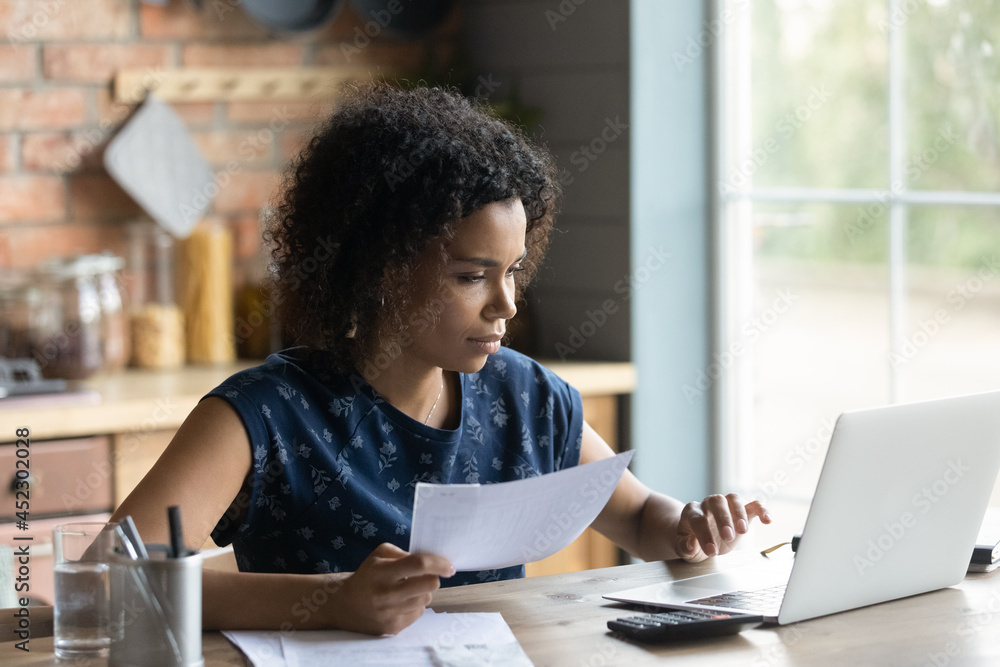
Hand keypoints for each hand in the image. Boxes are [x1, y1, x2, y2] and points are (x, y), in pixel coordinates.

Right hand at [329, 542, 455, 634]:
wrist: (345, 606)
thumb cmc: (367, 576)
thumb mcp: (378, 555)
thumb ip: (403, 553)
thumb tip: (429, 561)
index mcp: (383, 572)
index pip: (418, 565)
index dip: (438, 563)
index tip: (449, 565)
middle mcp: (387, 594)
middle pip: (429, 585)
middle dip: (433, 578)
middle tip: (427, 576)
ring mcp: (390, 613)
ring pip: (426, 599)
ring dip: (423, 592)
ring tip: (409, 589)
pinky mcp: (393, 628)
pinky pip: (418, 613)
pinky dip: (415, 606)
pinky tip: (402, 602)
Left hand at [675, 494, 770, 561]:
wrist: (697, 537)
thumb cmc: (689, 541)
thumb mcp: (682, 548)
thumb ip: (684, 546)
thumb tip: (691, 543)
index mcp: (691, 512)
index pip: (697, 519)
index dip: (704, 534)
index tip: (711, 551)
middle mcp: (708, 504)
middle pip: (716, 501)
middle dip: (723, 518)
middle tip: (728, 536)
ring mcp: (725, 506)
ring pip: (733, 498)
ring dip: (739, 512)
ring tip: (743, 530)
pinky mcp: (741, 511)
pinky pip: (753, 505)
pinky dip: (761, 510)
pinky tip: (767, 520)